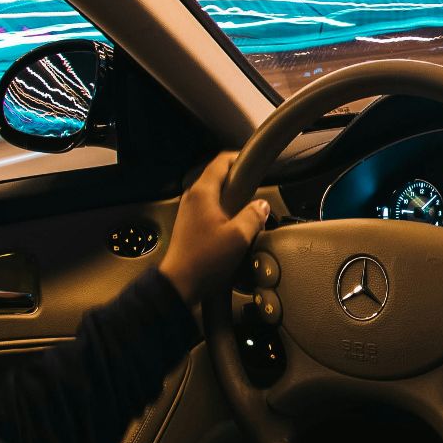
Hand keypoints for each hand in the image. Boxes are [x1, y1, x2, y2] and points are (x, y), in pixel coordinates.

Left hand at [158, 153, 270, 307]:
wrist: (180, 284)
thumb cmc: (204, 261)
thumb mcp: (239, 237)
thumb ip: (254, 215)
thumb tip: (262, 205)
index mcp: (202, 194)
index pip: (221, 162)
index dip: (241, 158)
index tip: (256, 162)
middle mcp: (193, 198)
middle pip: (219, 177)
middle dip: (240, 181)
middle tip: (257, 189)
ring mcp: (190, 212)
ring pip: (216, 194)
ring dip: (234, 198)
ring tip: (249, 211)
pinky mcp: (191, 225)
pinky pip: (212, 209)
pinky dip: (226, 211)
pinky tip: (236, 227)